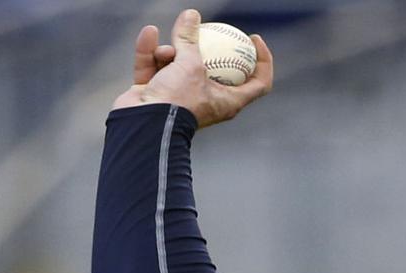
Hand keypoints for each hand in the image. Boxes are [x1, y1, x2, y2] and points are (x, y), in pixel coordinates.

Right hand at [110, 9, 273, 127]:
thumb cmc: (176, 101)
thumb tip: (191, 14)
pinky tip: (149, 33)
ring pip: (178, 65)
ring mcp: (181, 97)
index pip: (258, 83)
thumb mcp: (188, 65)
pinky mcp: (156, 93)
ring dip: (171, 52)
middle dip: (208, 49)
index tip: (254, 39)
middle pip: (215, 69)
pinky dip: (150, 52)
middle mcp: (207, 100)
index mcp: (228, 101)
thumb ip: (189, 39)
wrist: (142, 125)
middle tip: (209, 27)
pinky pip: (154, 66)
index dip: (263, 61)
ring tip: (166, 52)